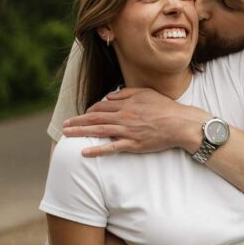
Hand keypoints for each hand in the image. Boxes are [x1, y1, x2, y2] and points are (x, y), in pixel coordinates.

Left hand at [62, 88, 207, 156]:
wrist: (179, 123)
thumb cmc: (165, 107)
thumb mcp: (145, 93)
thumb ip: (126, 93)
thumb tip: (109, 96)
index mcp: (126, 104)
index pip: (101, 106)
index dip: (89, 110)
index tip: (82, 115)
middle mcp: (123, 117)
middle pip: (95, 118)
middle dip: (77, 121)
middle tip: (64, 125)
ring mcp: (127, 131)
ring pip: (99, 131)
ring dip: (81, 132)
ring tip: (67, 135)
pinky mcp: (133, 144)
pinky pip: (111, 148)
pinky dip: (96, 150)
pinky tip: (84, 151)